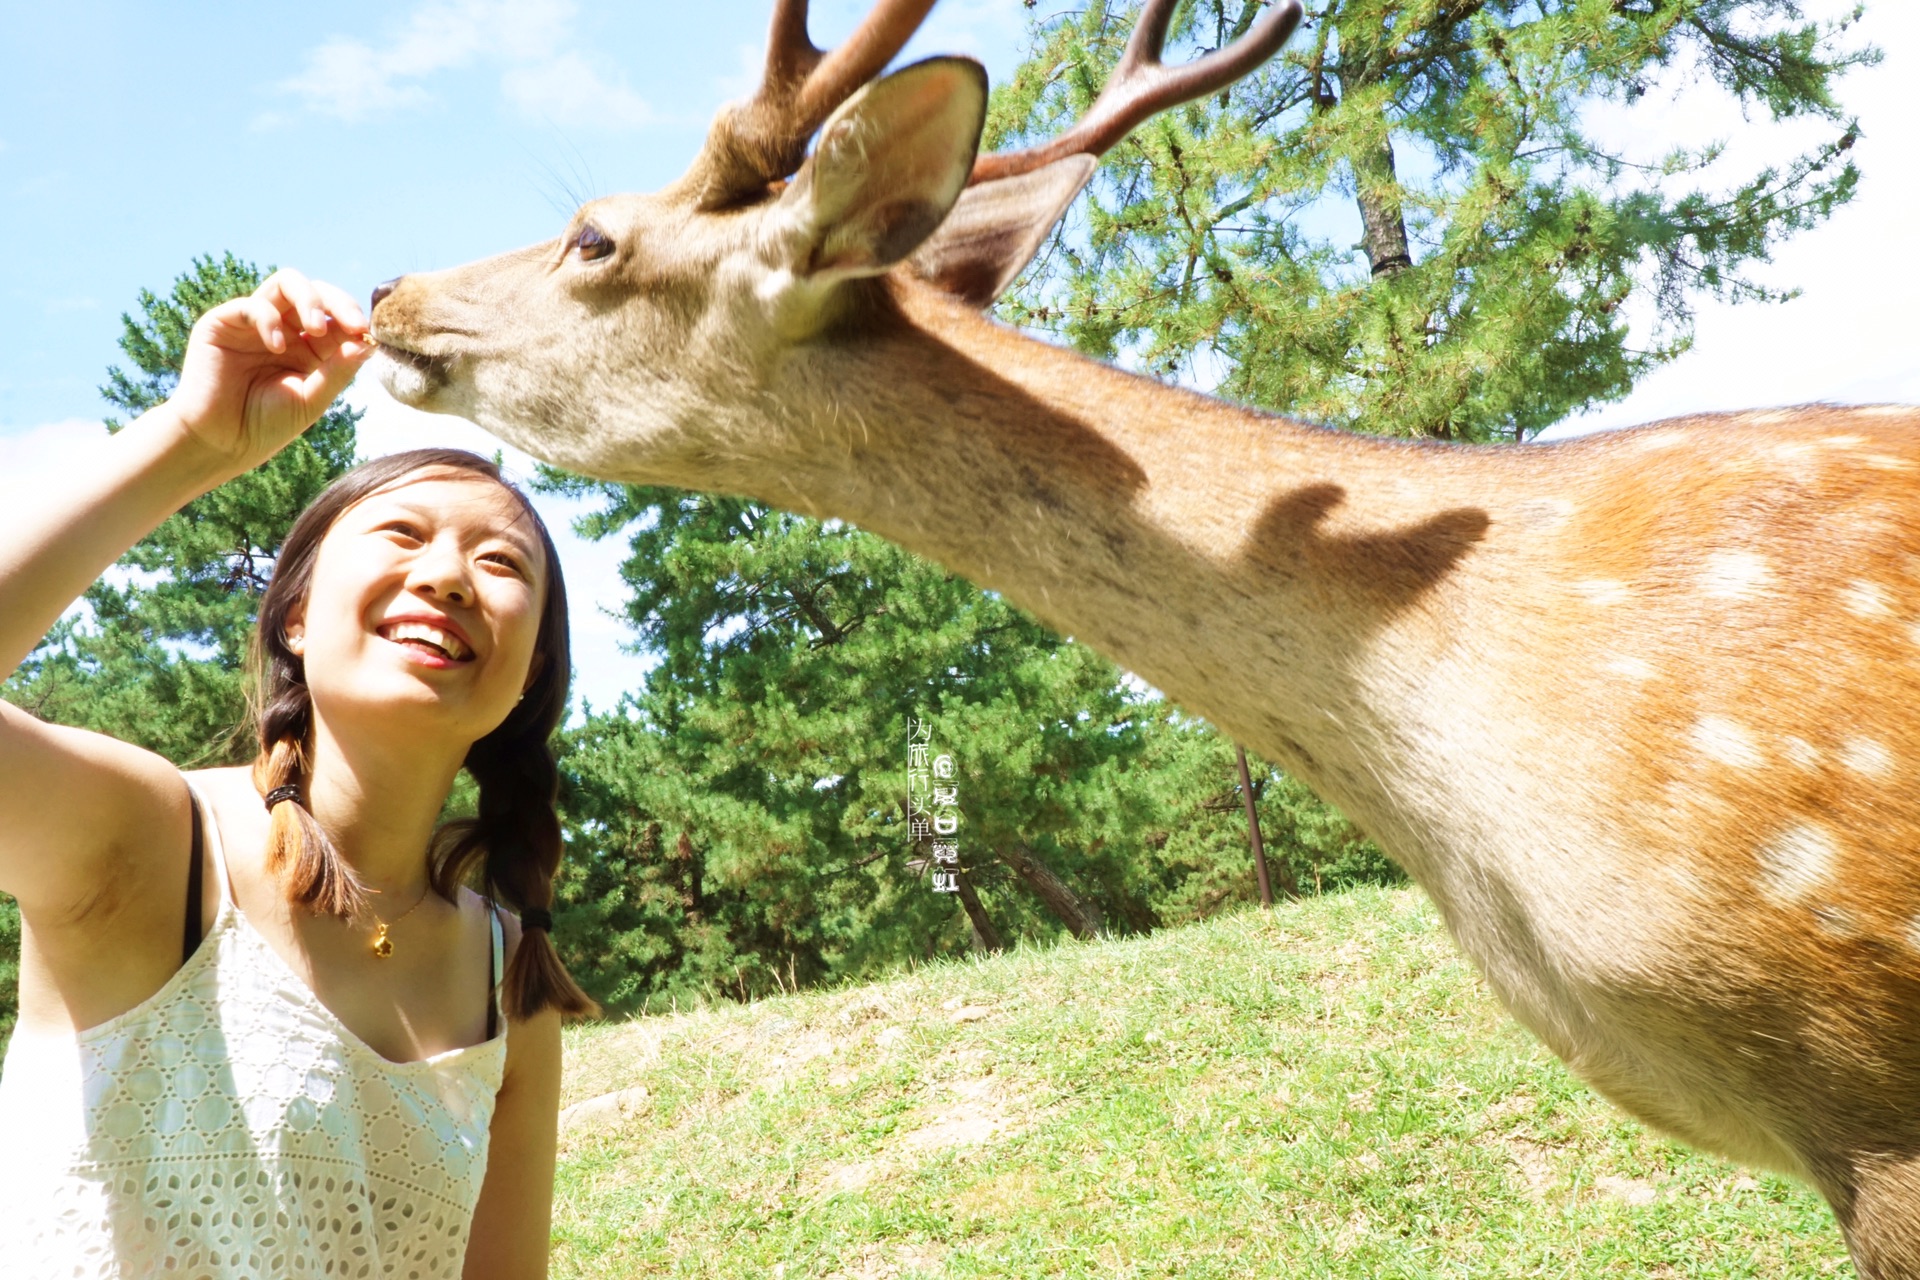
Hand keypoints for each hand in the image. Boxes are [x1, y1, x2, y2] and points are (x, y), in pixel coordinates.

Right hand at [166, 269, 373, 475]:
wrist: (220, 443)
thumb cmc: (266, 425)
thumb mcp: (312, 399)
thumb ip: (338, 370)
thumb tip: (369, 342)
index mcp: (309, 347)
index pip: (337, 318)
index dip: (354, 319)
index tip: (368, 334)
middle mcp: (284, 328)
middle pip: (316, 292)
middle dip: (338, 302)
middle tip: (353, 324)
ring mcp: (254, 323)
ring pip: (286, 283)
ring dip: (309, 300)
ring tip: (317, 329)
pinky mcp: (223, 323)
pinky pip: (252, 304)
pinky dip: (269, 320)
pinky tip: (278, 347)